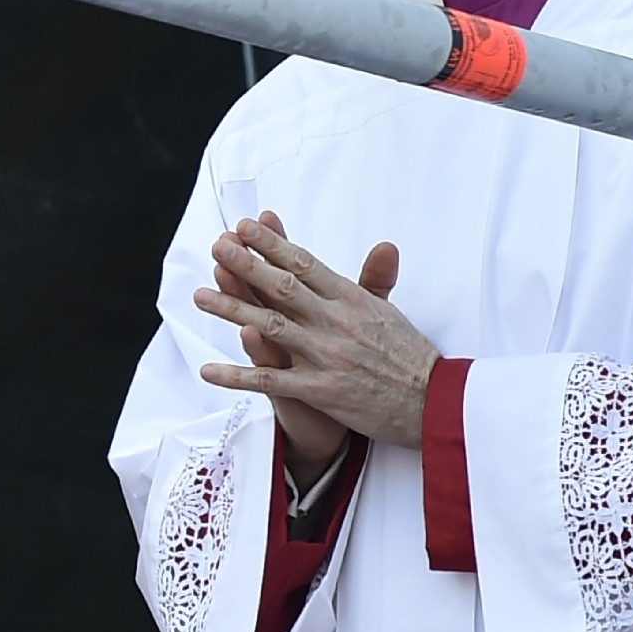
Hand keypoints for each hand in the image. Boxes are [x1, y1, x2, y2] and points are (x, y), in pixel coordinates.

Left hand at [195, 212, 430, 449]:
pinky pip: (270, 381)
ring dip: (230, 309)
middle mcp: (335, 322)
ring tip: (199, 295)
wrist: (434, 405)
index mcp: (351, 300)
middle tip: (216, 246)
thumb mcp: (391, 311)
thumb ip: (376, 279)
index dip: (271, 244)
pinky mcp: (320, 391)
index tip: (244, 226)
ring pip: (269, 327)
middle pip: (282, 287)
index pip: (304, 264)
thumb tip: (384, 245)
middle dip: (245, 265)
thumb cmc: (410, 357)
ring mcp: (326, 356)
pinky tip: (209, 370)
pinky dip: (237, 375)